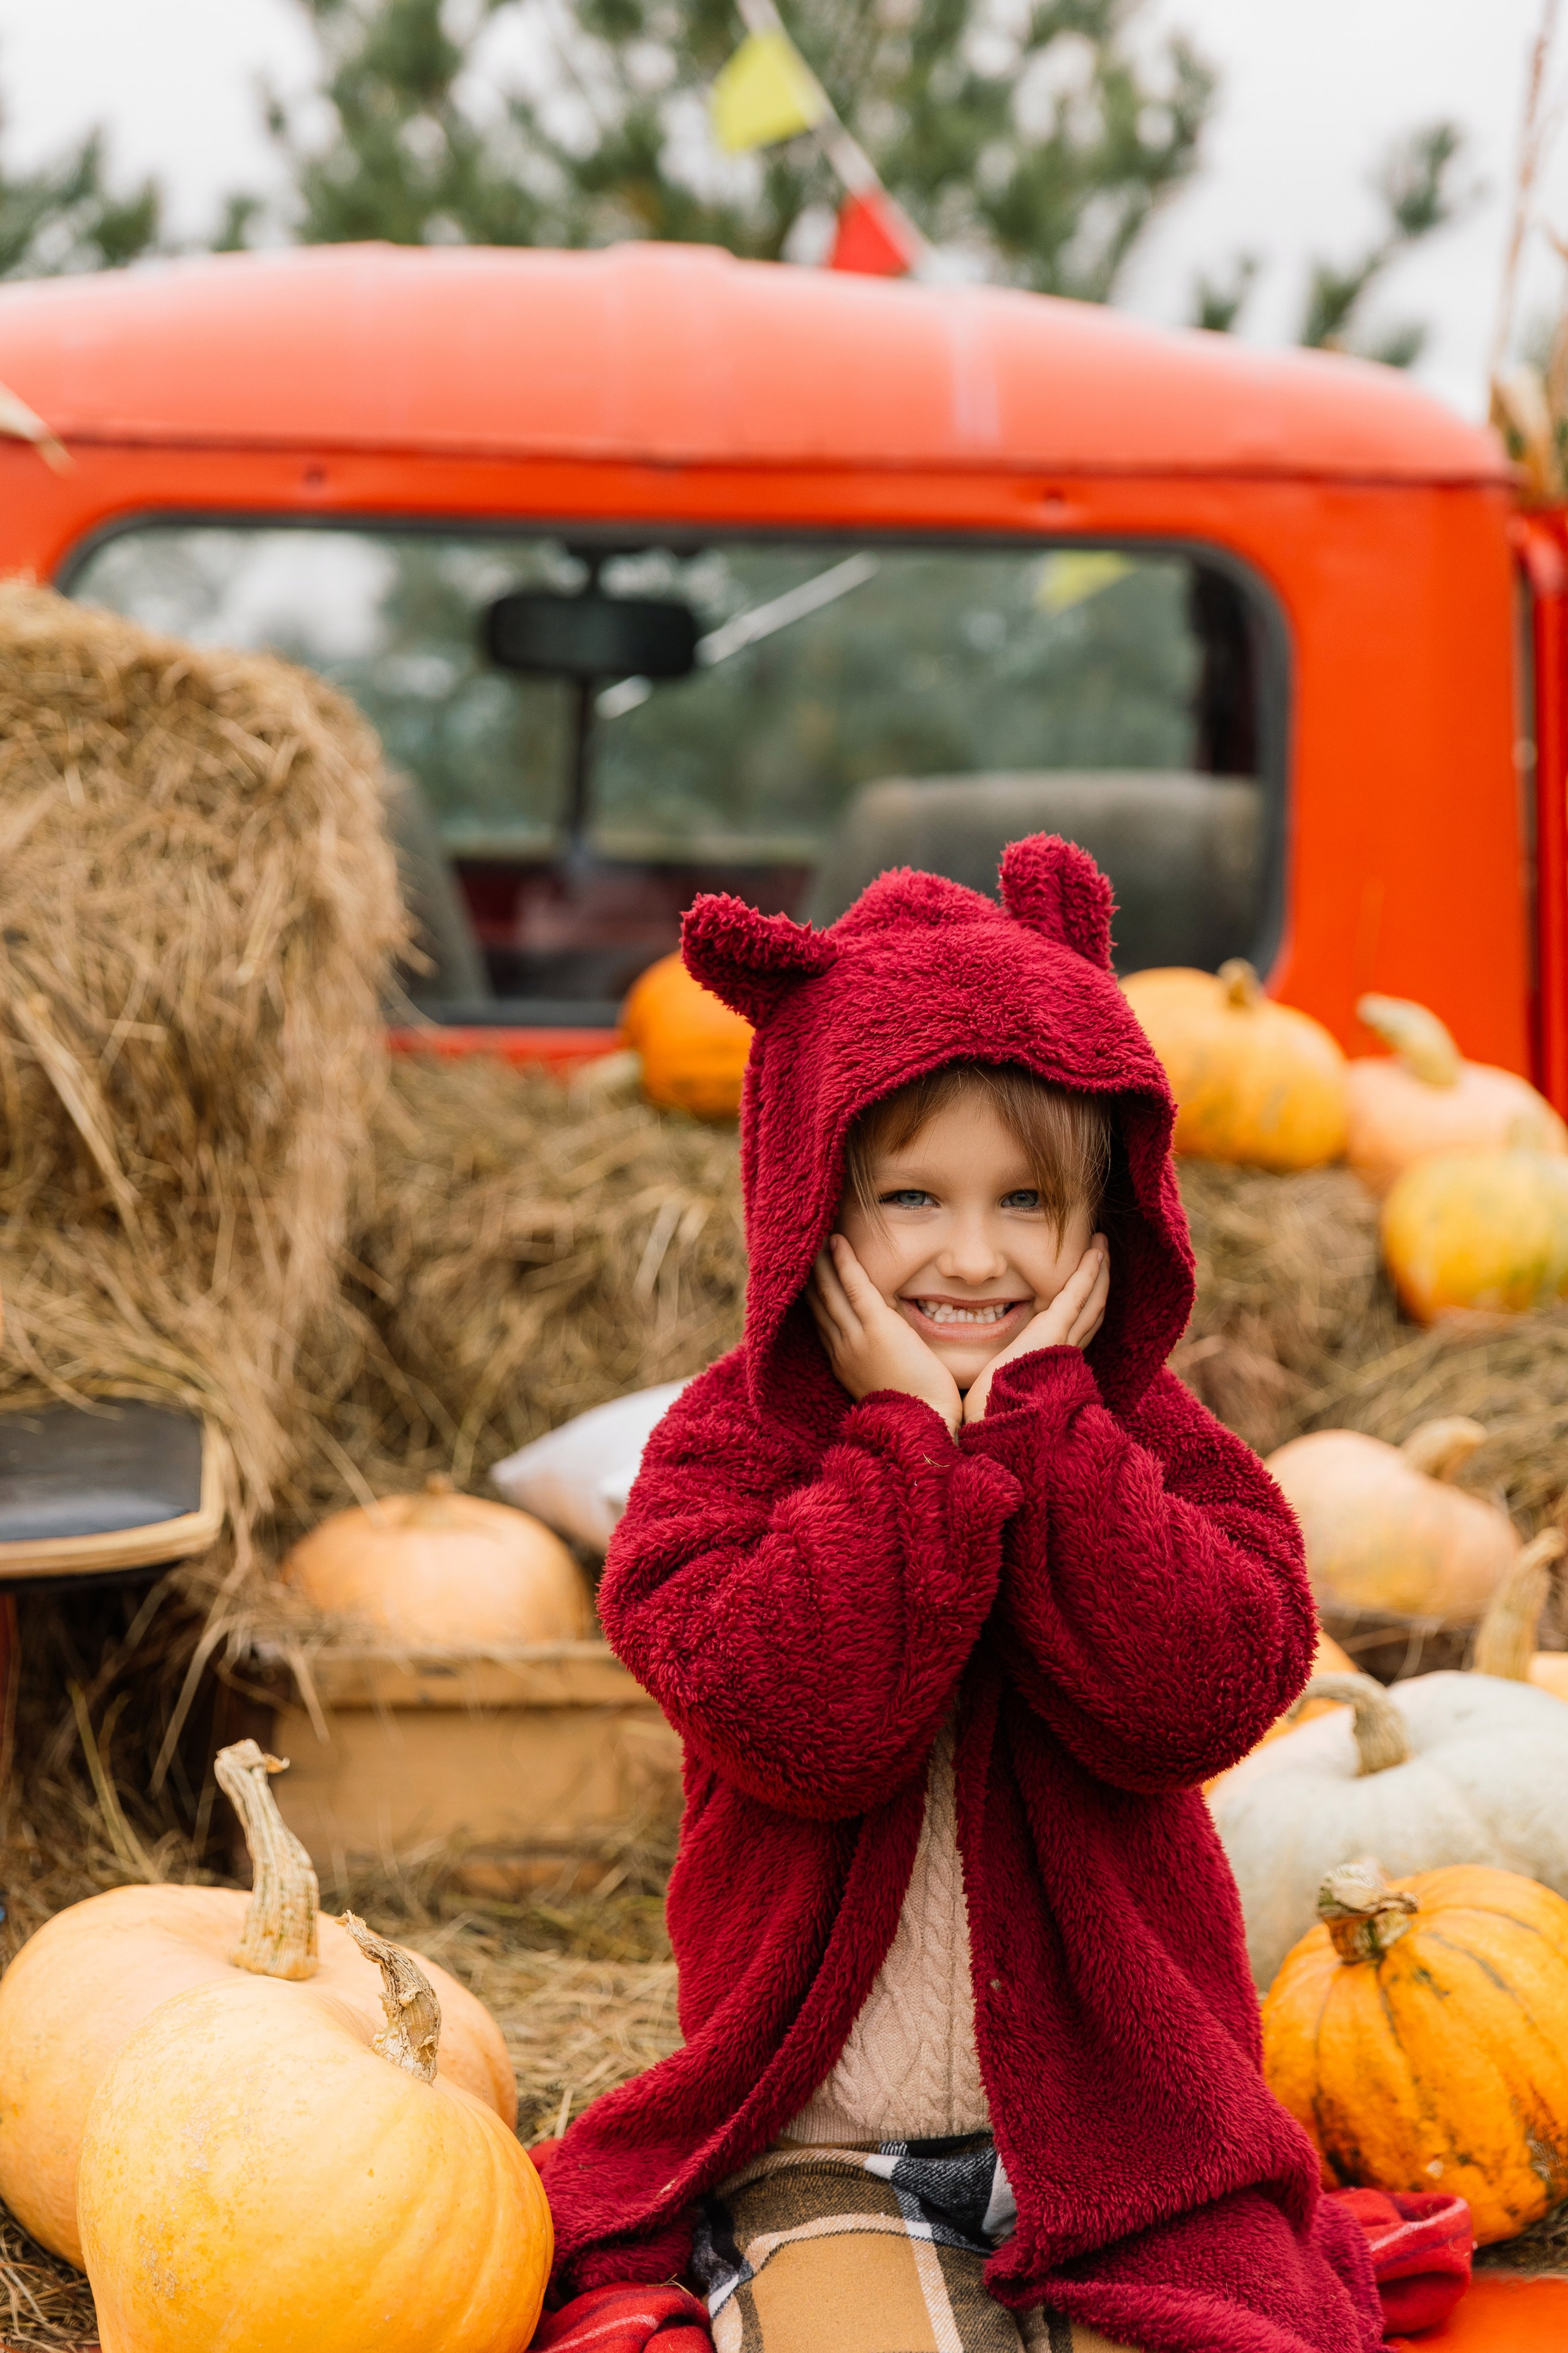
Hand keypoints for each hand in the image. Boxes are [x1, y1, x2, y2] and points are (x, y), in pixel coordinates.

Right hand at [808, 1234, 962, 1434]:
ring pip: (829, 1292)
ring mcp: (855, 1337)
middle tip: (796, 1249)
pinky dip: (843, 1263)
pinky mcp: (876, 1327)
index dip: (809, 1298)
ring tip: (811, 1238)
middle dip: (805, 1275)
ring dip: (818, 1262)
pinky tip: (836, 1242)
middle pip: (816, 1304)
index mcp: (842, 1363)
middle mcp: (841, 1348)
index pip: (821, 1322)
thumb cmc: (916, 1408)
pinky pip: (854, 1287)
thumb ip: (879, 1355)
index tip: (801, 1278)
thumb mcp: (885, 1379)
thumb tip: (888, 1330)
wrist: (924, 1424)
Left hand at [962, 1235, 1108, 1423]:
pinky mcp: (1055, 1329)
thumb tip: (986, 1368)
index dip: (1087, 1304)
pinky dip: (1089, 1271)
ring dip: (1099, 1271)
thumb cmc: (988, 1410)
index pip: (1077, 1329)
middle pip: (1092, 1311)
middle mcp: (1065, 1352)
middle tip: (1103, 1255)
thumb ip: (1003, 1371)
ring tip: (1102, 1246)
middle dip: (1100, 1283)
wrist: (992, 1423)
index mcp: (1052, 1364)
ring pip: (1091, 1300)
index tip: (1088, 1285)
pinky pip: (1077, 1293)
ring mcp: (1063, 1340)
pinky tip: (1095, 1251)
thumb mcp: (1000, 1384)